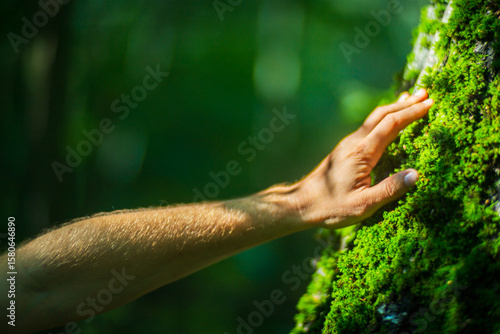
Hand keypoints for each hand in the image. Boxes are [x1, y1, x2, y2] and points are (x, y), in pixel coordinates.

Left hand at [291, 88, 433, 227]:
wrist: (301, 203)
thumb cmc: (331, 207)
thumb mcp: (364, 205)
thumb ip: (390, 190)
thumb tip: (416, 174)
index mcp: (362, 153)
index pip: (391, 125)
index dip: (412, 113)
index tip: (430, 104)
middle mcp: (354, 143)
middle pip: (382, 115)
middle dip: (405, 104)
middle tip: (426, 93)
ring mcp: (348, 145)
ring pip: (373, 120)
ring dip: (394, 109)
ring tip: (411, 99)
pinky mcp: (345, 150)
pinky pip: (368, 128)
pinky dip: (383, 120)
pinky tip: (388, 123)